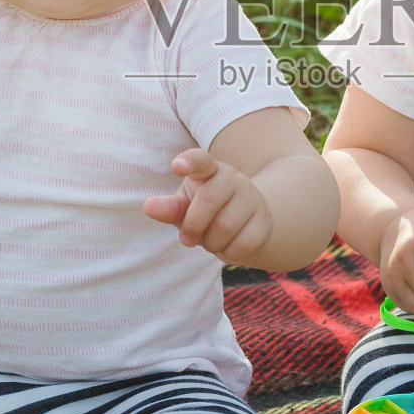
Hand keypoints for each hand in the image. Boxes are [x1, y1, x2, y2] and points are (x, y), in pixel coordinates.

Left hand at [143, 148, 274, 264]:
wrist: (243, 224)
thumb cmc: (204, 212)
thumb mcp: (185, 208)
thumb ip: (169, 207)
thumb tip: (148, 206)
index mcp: (209, 171)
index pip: (201, 160)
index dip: (189, 162)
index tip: (176, 166)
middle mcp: (233, 178)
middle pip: (209, 199)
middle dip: (193, 225)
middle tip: (187, 239)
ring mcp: (252, 197)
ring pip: (226, 225)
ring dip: (211, 243)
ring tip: (210, 242)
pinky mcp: (265, 220)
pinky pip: (244, 243)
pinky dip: (229, 253)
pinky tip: (227, 248)